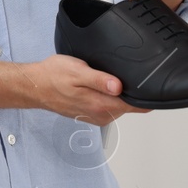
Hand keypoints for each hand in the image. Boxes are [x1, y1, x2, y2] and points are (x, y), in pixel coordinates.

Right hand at [0, 53, 149, 124]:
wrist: (34, 86)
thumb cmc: (53, 76)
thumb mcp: (77, 71)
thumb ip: (100, 80)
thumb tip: (119, 86)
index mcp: (101, 105)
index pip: (137, 106)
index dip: (148, 94)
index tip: (153, 82)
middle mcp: (101, 115)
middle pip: (130, 105)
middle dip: (134, 90)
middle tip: (128, 71)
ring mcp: (97, 116)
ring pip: (120, 105)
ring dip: (120, 93)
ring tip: (110, 76)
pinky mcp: (91, 114)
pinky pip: (109, 106)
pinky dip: (110, 96)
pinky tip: (101, 84)